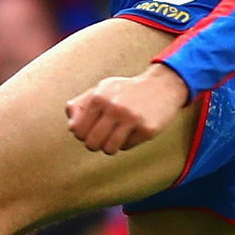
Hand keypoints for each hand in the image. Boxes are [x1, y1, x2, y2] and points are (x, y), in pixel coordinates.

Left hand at [66, 64, 189, 154]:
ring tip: (116, 136)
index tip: (91, 130)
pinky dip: (127, 142)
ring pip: (108, 149)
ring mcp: (131, 119)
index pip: (78, 130)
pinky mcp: (146, 130)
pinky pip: (126, 146)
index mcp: (99, 97)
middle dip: (95, 144)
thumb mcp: (102, 89)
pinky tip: (133, 130)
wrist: (162, 86)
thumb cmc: (126, 91)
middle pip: (91, 143)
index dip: (82, 135)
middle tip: (103, 137)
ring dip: (110, 146)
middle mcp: (114, 107)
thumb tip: (71, 126)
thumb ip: (81, 105)